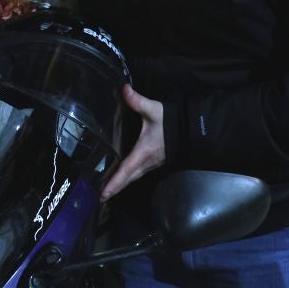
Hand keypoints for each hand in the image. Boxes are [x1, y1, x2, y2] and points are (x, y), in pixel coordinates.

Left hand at [101, 85, 164, 200]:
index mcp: (143, 152)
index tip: (104, 194)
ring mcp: (151, 165)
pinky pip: (137, 174)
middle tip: (99, 198)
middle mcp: (146, 163)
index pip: (126, 170)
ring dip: (120, 185)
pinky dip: (127, 179)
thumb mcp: (154, 110)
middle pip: (127, 179)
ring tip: (105, 192)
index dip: (115, 182)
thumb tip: (124, 89)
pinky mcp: (153, 163)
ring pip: (133, 178)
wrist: (190, 129)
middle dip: (114, 189)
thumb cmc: (171, 121)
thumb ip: (137, 101)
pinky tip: (119, 178)